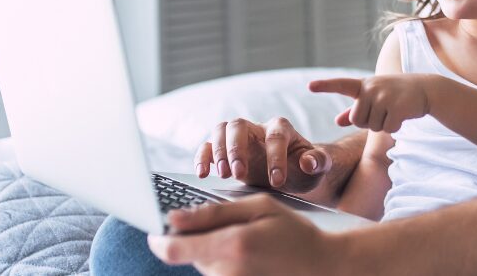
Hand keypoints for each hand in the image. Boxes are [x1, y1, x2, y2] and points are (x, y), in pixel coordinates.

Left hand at [149, 196, 343, 275]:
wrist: (321, 267)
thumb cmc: (294, 233)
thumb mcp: (259, 207)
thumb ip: (214, 212)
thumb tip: (174, 218)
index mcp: (231, 245)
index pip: (172, 249)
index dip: (157, 238)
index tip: (156, 227)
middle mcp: (225, 272)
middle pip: (188, 252)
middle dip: (198, 235)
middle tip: (229, 224)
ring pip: (202, 261)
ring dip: (212, 248)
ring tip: (246, 240)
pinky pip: (216, 272)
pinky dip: (224, 260)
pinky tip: (248, 255)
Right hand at [194, 117, 331, 192]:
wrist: (291, 176)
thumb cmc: (304, 169)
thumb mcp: (318, 168)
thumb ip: (318, 162)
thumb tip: (308, 162)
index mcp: (282, 128)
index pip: (275, 136)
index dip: (275, 157)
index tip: (277, 181)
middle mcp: (257, 128)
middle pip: (240, 125)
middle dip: (237, 149)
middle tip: (239, 173)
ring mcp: (239, 138)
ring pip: (221, 130)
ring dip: (219, 151)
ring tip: (224, 175)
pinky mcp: (225, 151)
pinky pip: (208, 146)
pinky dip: (202, 157)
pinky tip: (203, 174)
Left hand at [309, 75, 434, 132]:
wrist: (426, 89)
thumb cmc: (396, 94)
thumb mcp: (375, 97)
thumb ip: (355, 110)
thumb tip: (337, 121)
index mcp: (364, 85)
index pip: (341, 84)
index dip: (325, 86)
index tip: (309, 86)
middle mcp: (371, 88)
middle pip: (357, 119)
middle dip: (369, 121)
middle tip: (384, 110)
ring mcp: (384, 96)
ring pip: (372, 126)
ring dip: (383, 124)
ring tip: (394, 110)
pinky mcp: (397, 106)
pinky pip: (388, 128)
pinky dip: (395, 127)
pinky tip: (402, 115)